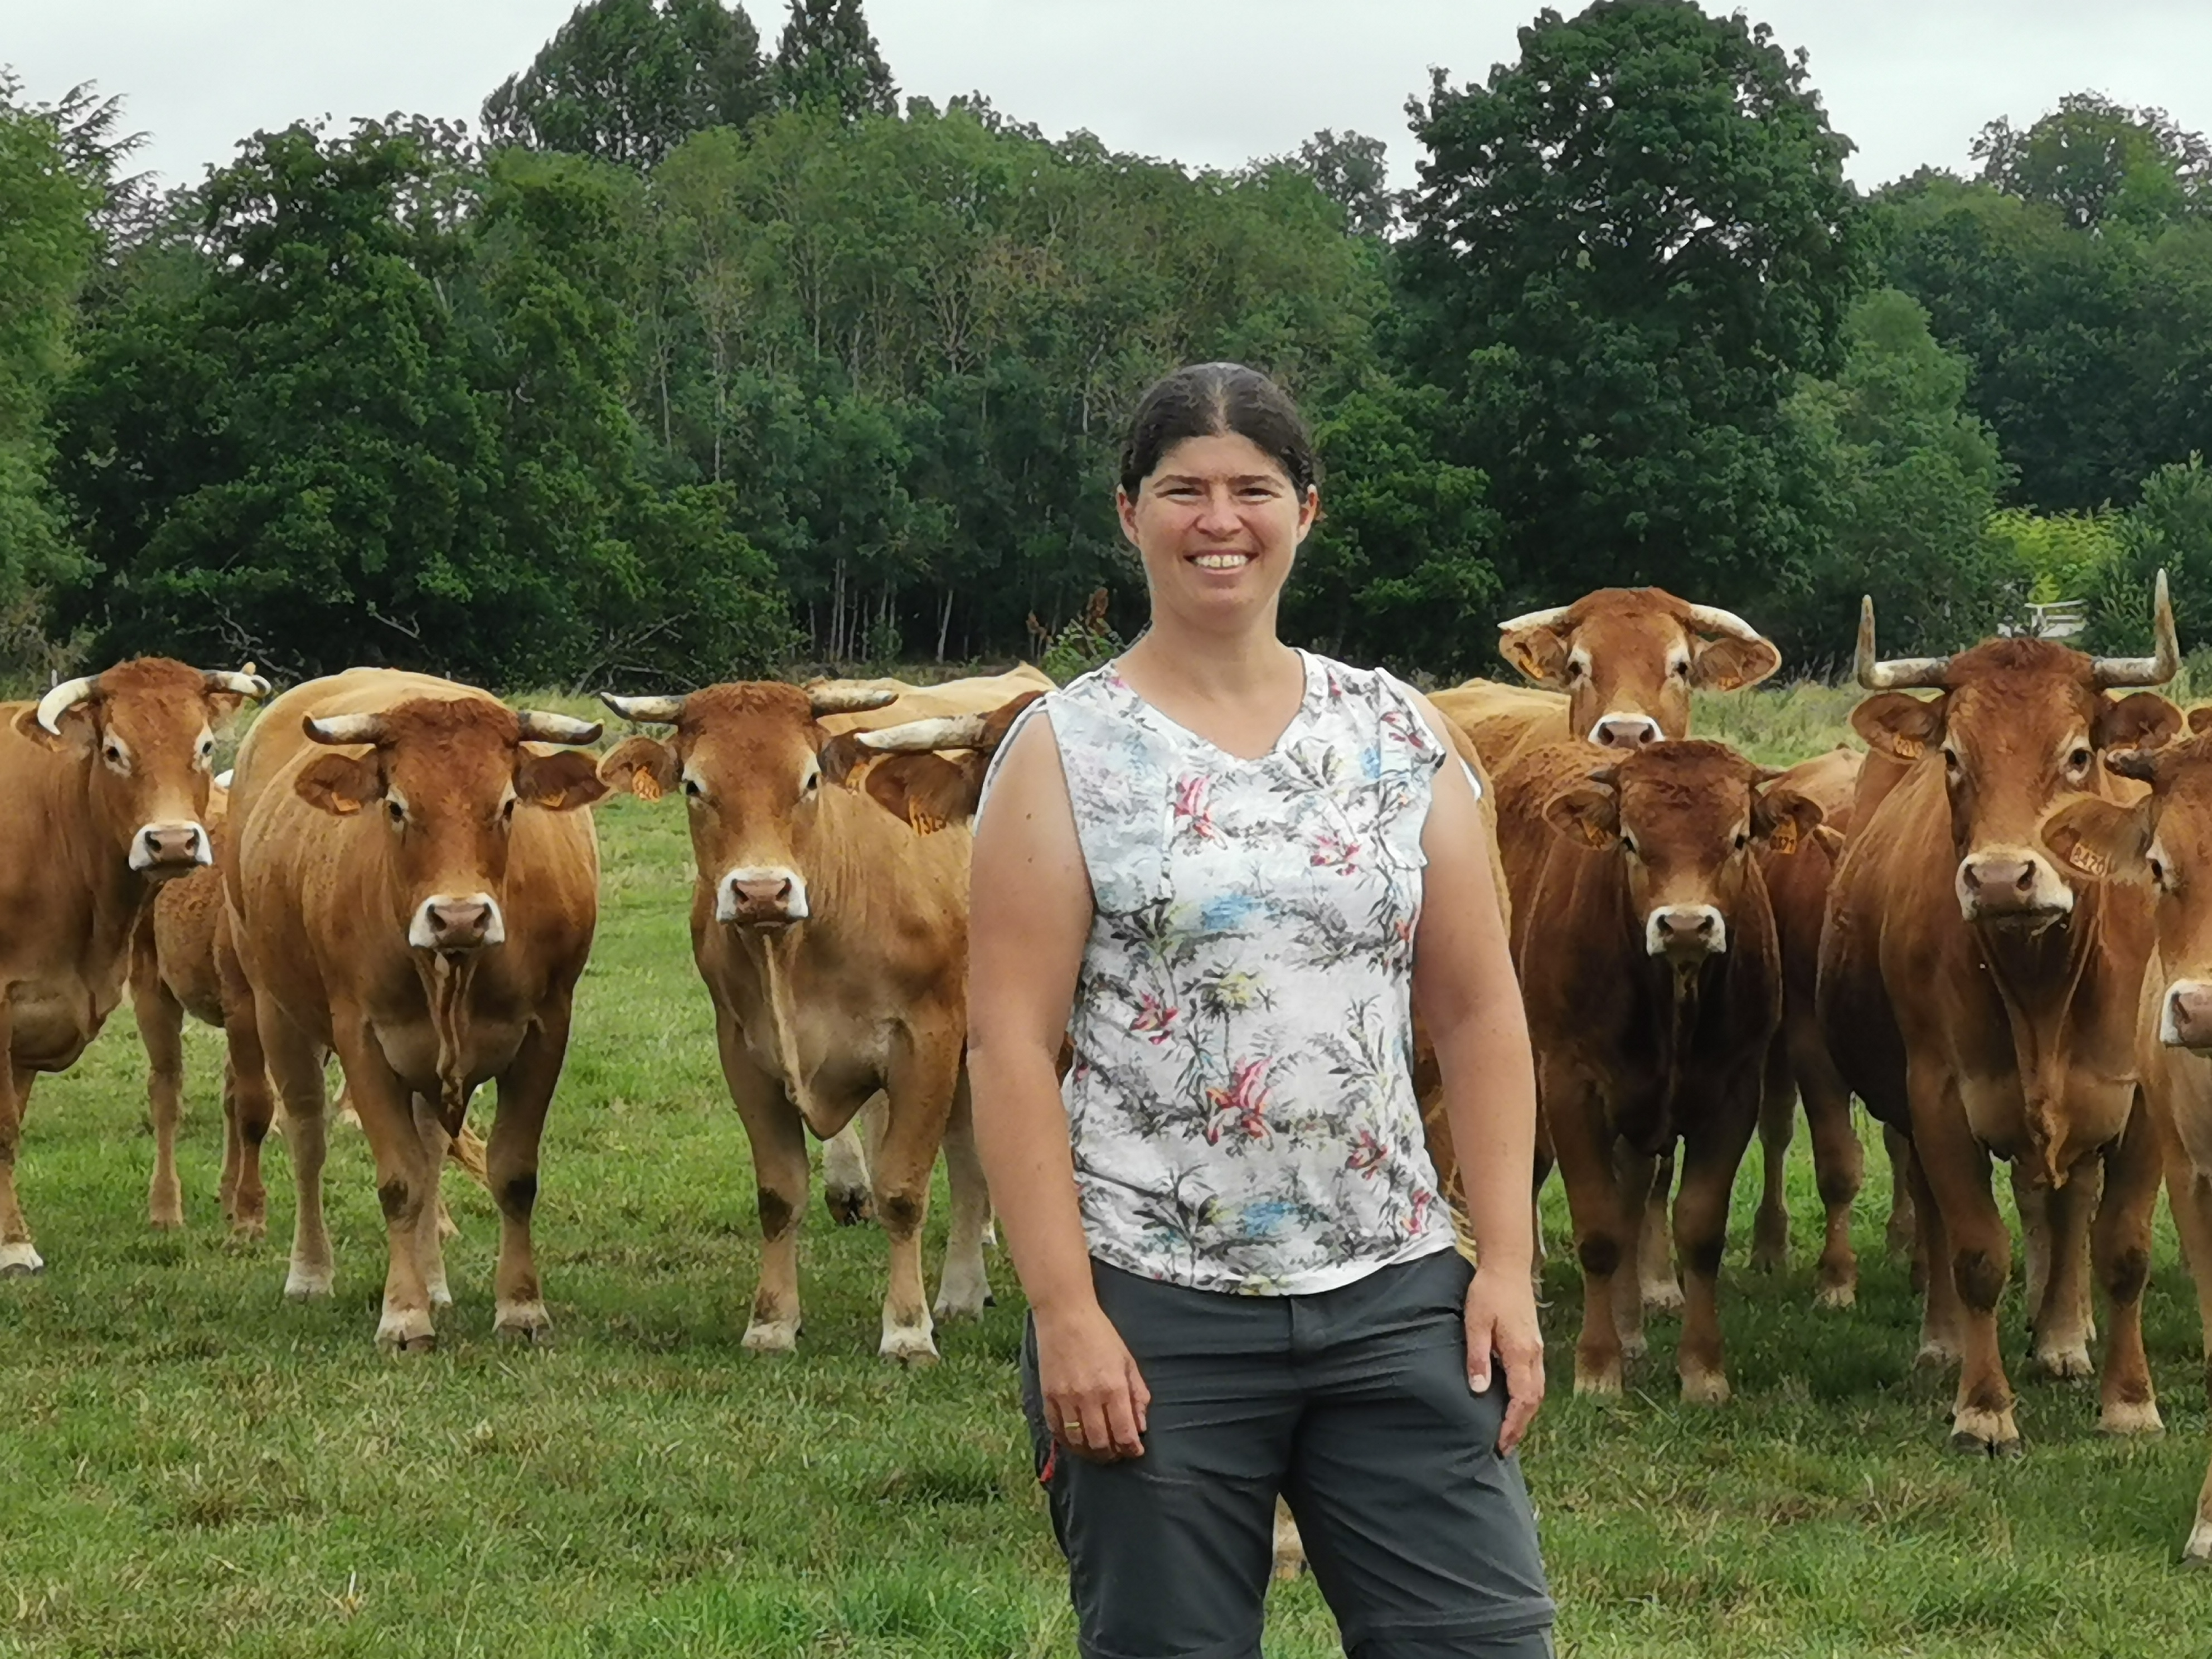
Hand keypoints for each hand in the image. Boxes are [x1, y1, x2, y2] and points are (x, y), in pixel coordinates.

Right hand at [1035, 1300, 1150, 1462]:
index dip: (1131, 1449)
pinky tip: (1077, 1440)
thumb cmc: (1101, 1335)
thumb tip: (1141, 1426)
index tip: (1135, 1451)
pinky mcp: (1048, 1396)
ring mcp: (1066, 1398)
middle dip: (1112, 1455)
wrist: (1065, 1315)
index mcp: (1114, 1387)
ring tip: (1098, 1451)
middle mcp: (1089, 1397)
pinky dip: (1068, 1441)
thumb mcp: (1128, 1361)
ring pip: (1077, 1442)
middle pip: (1100, 1444)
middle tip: (1117, 1454)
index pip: (1124, 1434)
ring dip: (1090, 1453)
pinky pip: (1057, 1430)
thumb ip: (1138, 1394)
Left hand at [1464, 1265, 1544, 1454]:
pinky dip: (1526, 1397)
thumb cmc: (1488, 1291)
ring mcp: (1536, 1349)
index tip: (1501, 1443)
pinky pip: (1534, 1379)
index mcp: (1520, 1353)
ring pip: (1537, 1390)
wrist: (1508, 1265)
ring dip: (1525, 1413)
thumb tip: (1479, 1390)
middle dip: (1520, 1425)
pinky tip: (1514, 1402)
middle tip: (1504, 1446)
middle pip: (1534, 1400)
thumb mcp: (1475, 1323)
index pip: (1522, 1399)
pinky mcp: (1532, 1343)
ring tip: (1509, 1431)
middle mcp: (1534, 1355)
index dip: (1512, 1424)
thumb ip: (1477, 1357)